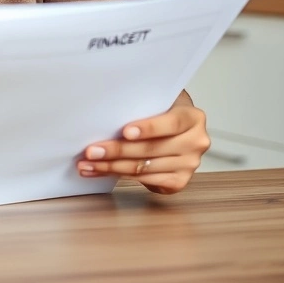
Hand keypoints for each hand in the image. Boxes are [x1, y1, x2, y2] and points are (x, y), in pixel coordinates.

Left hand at [77, 93, 208, 193]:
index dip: (148, 128)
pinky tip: (99, 171)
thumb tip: (104, 111)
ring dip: (111, 166)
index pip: (171, 123)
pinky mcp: (178, 182)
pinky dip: (117, 176)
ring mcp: (189, 165)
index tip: (125, 131)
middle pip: (152, 149)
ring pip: (143, 168)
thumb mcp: (158, 101)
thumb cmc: (160, 111)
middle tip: (92, 151)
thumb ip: (142, 105)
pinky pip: (144, 181)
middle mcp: (195, 143)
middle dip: (117, 151)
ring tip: (87, 164)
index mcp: (193, 118)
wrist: (175, 128)